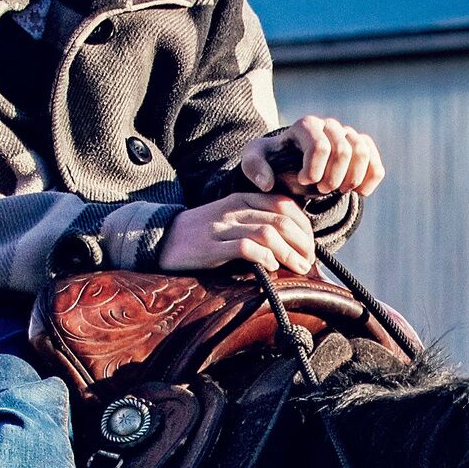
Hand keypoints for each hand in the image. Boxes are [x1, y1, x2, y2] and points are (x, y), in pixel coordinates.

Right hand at [163, 190, 318, 276]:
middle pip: (281, 220)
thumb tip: (291, 244)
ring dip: (289, 253)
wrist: (159, 239)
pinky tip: (270, 267)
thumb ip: (255, 223)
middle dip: (302, 242)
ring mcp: (222, 228)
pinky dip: (264, 258)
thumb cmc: (201, 235)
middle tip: (308, 261)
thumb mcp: (230, 220)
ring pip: (267, 233)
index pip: (283, 204)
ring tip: (297, 267)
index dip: (303, 225)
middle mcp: (234, 210)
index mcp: (241, 200)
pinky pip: (245, 248)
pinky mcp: (211, 247)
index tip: (309, 245)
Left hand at [241, 116, 384, 201]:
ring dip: (351, 178)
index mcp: (305, 125)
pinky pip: (376, 163)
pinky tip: (360, 192)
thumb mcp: (253, 161)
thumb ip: (254, 168)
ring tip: (337, 191)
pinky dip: (371, 179)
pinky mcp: (362, 149)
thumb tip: (267, 183)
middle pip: (344, 149)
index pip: (320, 145)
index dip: (315, 170)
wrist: (290, 164)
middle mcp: (329, 126)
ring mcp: (348, 136)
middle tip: (321, 190)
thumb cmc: (271, 160)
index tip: (305, 182)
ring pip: (363, 152)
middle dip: (333, 177)